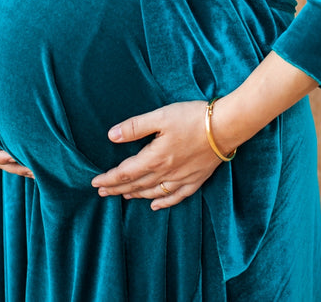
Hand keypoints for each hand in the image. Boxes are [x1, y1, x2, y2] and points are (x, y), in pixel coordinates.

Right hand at [0, 69, 33, 178]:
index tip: (14, 157)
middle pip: (0, 159)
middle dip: (16, 167)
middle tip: (35, 171)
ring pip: (9, 156)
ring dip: (23, 164)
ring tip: (42, 170)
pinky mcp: (8, 129)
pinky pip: (16, 145)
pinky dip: (26, 153)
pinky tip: (42, 157)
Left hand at [91, 100, 224, 209]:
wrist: (226, 126)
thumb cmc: (192, 118)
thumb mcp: (161, 116)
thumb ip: (135, 127)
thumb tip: (111, 135)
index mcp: (155, 157)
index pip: (125, 173)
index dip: (109, 179)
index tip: (95, 182)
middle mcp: (166, 172)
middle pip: (136, 185)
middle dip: (117, 189)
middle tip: (102, 192)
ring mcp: (182, 178)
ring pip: (153, 192)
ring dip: (136, 195)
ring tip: (123, 195)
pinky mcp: (196, 179)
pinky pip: (176, 196)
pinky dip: (163, 202)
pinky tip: (155, 205)